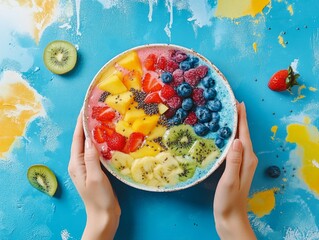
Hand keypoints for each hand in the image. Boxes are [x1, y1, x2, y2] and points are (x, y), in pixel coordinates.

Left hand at [68, 112, 120, 239]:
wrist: (103, 215)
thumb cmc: (99, 198)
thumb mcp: (95, 177)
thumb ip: (91, 158)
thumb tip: (89, 139)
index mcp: (76, 164)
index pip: (77, 139)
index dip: (80, 123)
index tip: (84, 108)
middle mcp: (79, 163)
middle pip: (81, 140)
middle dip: (86, 125)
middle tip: (95, 111)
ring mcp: (87, 166)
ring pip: (89, 145)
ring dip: (93, 133)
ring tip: (101, 120)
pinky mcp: (95, 170)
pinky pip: (96, 152)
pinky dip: (100, 143)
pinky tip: (108, 138)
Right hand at [213, 102, 257, 239]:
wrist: (230, 216)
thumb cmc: (228, 200)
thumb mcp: (230, 180)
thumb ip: (234, 161)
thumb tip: (237, 140)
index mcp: (247, 159)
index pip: (244, 134)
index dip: (242, 118)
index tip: (238, 103)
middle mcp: (247, 158)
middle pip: (243, 134)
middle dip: (239, 118)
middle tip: (230, 104)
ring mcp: (242, 162)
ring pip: (239, 139)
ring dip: (234, 126)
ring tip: (227, 115)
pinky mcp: (236, 166)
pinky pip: (234, 146)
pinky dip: (230, 137)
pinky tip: (223, 135)